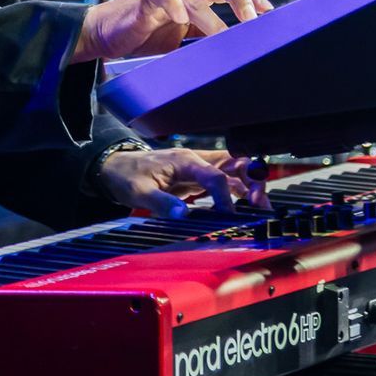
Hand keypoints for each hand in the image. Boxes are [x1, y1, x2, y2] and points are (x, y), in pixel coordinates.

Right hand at [72, 0, 272, 61]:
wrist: (102, 37)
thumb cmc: (142, 38)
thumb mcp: (180, 41)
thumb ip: (203, 41)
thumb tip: (234, 56)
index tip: (269, 12)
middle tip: (254, 18)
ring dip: (214, 15)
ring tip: (225, 33)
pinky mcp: (142, 1)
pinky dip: (173, 4)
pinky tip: (181, 17)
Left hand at [99, 146, 269, 215]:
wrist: (115, 167)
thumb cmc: (127, 175)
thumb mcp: (139, 191)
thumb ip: (162, 202)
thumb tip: (183, 215)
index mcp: (185, 160)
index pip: (215, 176)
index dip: (225, 196)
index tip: (230, 215)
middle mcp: (197, 161)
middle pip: (235, 164)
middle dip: (252, 180)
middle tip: (259, 204)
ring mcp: (198, 169)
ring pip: (233, 172)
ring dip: (249, 186)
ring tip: (260, 207)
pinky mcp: (196, 178)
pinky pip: (223, 182)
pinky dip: (236, 193)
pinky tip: (242, 208)